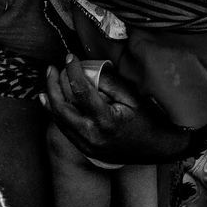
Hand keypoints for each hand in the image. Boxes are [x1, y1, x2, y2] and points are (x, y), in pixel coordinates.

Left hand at [41, 56, 194, 163]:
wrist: (157, 147)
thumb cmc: (148, 119)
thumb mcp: (131, 96)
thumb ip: (108, 82)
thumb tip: (87, 69)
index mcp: (105, 121)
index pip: (81, 91)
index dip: (72, 71)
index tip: (70, 57)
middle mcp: (92, 136)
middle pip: (62, 107)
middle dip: (53, 84)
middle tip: (52, 68)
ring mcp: (87, 145)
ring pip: (59, 119)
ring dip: (51, 98)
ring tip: (49, 79)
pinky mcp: (85, 149)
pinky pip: (64, 128)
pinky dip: (55, 113)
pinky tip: (49, 100)